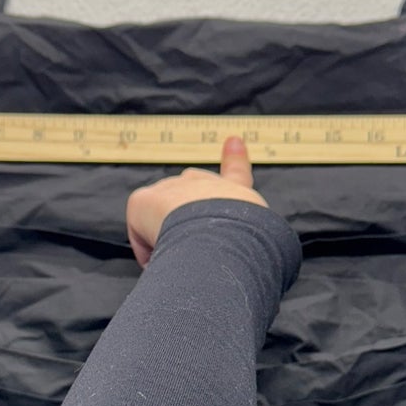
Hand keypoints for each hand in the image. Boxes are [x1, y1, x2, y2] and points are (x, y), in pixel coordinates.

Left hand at [126, 135, 267, 267]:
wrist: (222, 238)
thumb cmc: (247, 246)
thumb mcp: (264, 241)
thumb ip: (251, 241)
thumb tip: (232, 263)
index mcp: (236, 193)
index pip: (237, 172)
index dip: (235, 158)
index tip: (233, 142)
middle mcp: (203, 185)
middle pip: (188, 195)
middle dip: (185, 217)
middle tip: (193, 244)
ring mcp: (172, 188)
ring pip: (162, 217)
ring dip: (167, 238)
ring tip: (182, 257)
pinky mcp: (144, 200)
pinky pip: (141, 233)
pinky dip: (149, 252)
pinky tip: (162, 260)